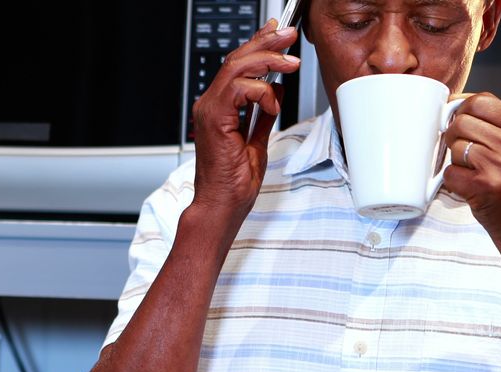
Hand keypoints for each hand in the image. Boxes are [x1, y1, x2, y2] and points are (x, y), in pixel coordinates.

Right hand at [190, 20, 299, 223]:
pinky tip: (274, 103)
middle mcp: (210, 105)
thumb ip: (263, 116)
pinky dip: (262, 91)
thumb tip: (277, 93)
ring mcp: (210, 110)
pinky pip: (239, 89)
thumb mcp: (256, 142)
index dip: (259, 45)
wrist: (221, 206)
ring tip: (291, 63)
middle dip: (266, 43)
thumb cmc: (233, 184)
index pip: (237, 66)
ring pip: (237, 67)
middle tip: (289, 35)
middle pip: (236, 59)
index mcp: (218, 109)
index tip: (279, 36)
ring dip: (269, 60)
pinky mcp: (215, 119)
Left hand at [442, 93, 500, 242]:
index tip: (459, 122)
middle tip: (465, 153)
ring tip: (475, 173)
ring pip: (454, 147)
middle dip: (455, 137)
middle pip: (461, 122)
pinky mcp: (484, 186)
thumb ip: (497, 125)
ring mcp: (499, 164)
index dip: (461, 110)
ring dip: (457, 161)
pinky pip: (450, 173)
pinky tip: (472, 188)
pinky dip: (454, 182)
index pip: (480, 101)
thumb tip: (456, 108)